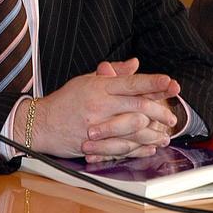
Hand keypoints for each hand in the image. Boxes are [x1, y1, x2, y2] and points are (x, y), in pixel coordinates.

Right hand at [30, 58, 181, 160]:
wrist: (41, 124)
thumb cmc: (65, 101)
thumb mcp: (87, 80)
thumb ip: (113, 73)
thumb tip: (135, 64)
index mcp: (99, 87)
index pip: (131, 83)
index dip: (153, 82)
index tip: (170, 83)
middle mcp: (99, 105)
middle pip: (137, 106)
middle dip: (159, 111)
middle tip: (172, 117)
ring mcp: (97, 126)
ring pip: (133, 129)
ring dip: (153, 133)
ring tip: (164, 135)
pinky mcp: (95, 144)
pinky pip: (123, 148)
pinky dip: (140, 148)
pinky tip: (150, 147)